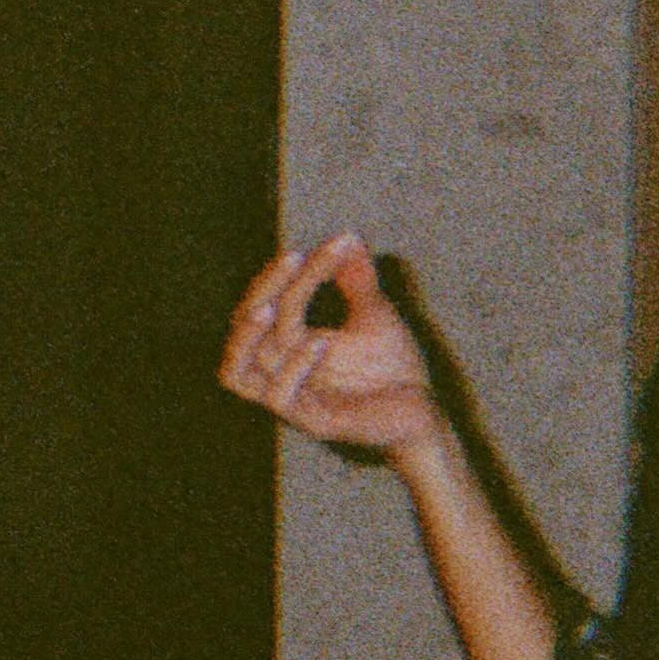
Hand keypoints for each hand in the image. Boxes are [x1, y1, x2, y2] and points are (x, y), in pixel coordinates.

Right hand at [219, 233, 440, 452]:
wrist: (423, 413)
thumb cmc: (391, 368)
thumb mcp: (374, 314)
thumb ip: (356, 280)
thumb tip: (349, 236)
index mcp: (286, 346)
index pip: (263, 303)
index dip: (285, 271)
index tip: (334, 244)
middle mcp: (280, 371)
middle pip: (242, 330)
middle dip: (262, 288)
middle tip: (293, 259)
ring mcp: (293, 400)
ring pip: (235, 375)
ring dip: (248, 337)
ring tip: (271, 307)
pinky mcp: (313, 423)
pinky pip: (281, 399)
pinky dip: (294, 368)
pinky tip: (320, 343)